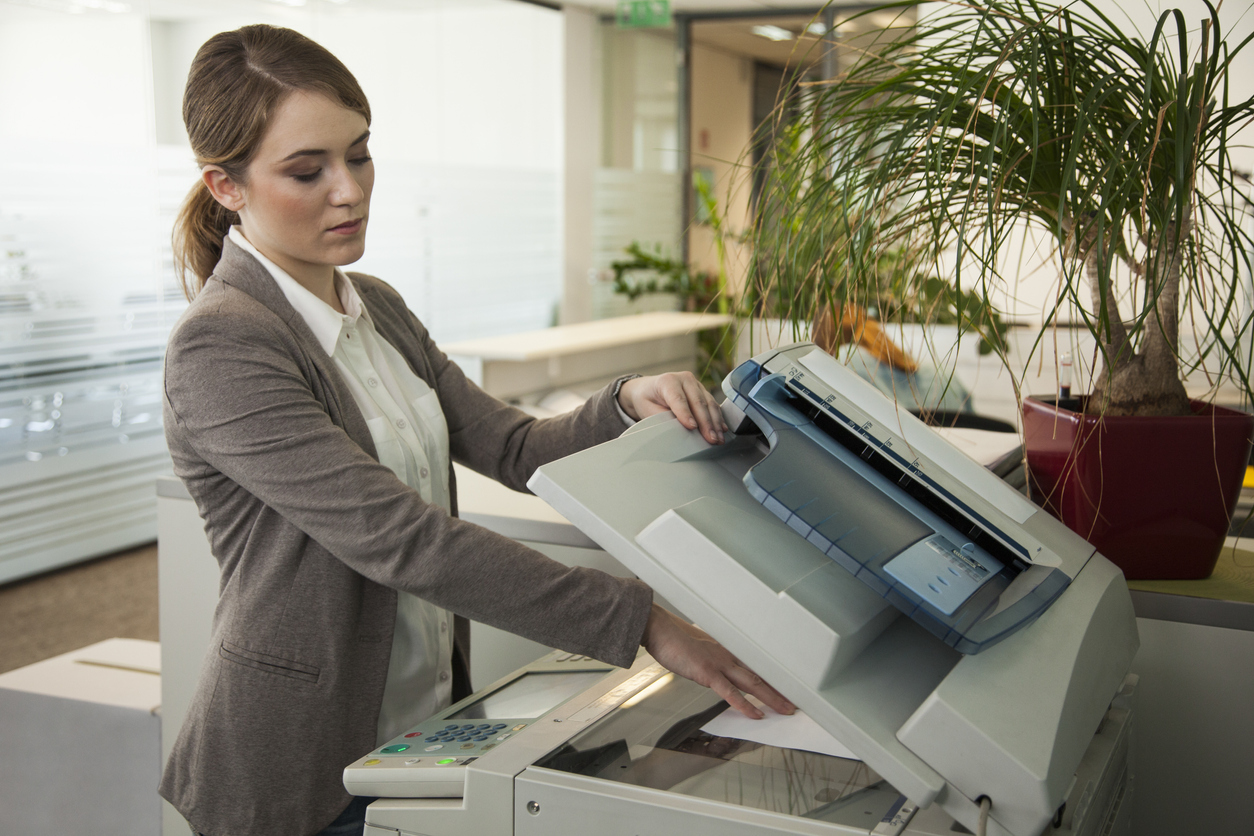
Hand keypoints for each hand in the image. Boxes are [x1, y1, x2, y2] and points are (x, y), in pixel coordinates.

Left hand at [617, 372, 728, 444]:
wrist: (647, 389)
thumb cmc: (646, 399)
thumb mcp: (646, 408)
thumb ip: (661, 417)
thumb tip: (677, 429)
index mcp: (668, 381)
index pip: (679, 399)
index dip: (685, 414)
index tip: (692, 428)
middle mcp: (684, 379)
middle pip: (698, 402)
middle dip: (706, 423)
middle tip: (711, 439)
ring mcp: (696, 384)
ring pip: (709, 404)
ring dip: (715, 423)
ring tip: (719, 439)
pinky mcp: (703, 391)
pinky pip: (713, 405)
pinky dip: (718, 418)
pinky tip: (722, 430)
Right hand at [641, 603, 794, 718]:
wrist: (658, 628)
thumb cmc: (673, 638)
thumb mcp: (698, 647)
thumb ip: (711, 657)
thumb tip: (717, 668)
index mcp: (726, 649)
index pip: (755, 665)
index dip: (772, 678)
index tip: (786, 687)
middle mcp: (728, 655)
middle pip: (761, 674)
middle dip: (780, 691)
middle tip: (796, 703)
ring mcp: (719, 663)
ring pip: (753, 683)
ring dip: (772, 698)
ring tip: (786, 710)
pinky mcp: (707, 672)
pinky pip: (730, 692)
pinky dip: (745, 704)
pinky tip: (755, 714)